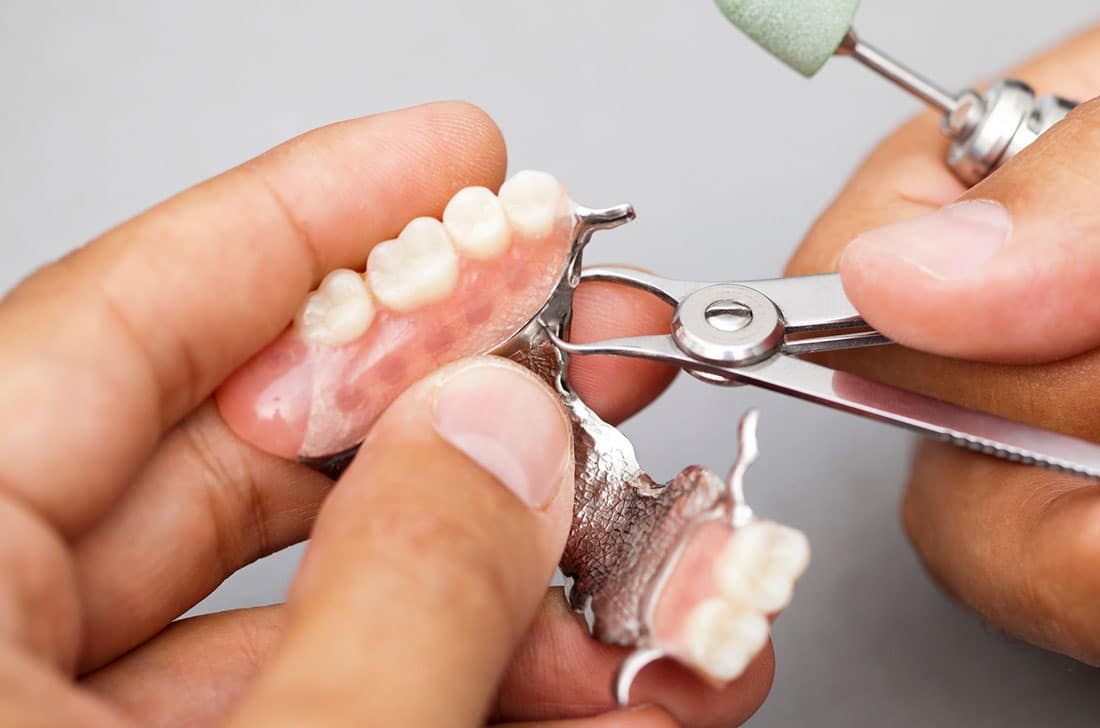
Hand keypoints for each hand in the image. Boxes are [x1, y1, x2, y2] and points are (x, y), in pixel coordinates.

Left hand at [0, 102, 765, 726]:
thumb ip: (399, 603)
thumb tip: (498, 442)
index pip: (116, 327)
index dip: (306, 220)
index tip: (449, 160)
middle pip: (233, 463)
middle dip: (458, 417)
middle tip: (596, 366)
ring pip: (303, 609)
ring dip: (507, 595)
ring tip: (663, 585)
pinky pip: (318, 709)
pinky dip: (465, 693)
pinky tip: (602, 695)